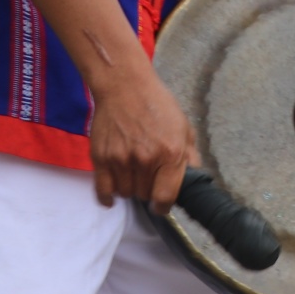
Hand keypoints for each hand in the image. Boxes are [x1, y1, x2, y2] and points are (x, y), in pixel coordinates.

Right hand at [89, 62, 198, 210]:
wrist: (125, 87)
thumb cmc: (157, 105)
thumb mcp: (184, 127)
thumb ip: (190, 156)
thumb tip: (194, 179)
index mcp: (171, 153)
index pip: (166, 196)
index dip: (164, 206)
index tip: (162, 205)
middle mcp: (146, 159)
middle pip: (145, 195)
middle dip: (148, 190)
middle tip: (149, 178)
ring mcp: (121, 160)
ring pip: (126, 193)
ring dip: (130, 189)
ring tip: (134, 175)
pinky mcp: (101, 158)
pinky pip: (103, 190)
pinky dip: (108, 196)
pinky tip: (114, 193)